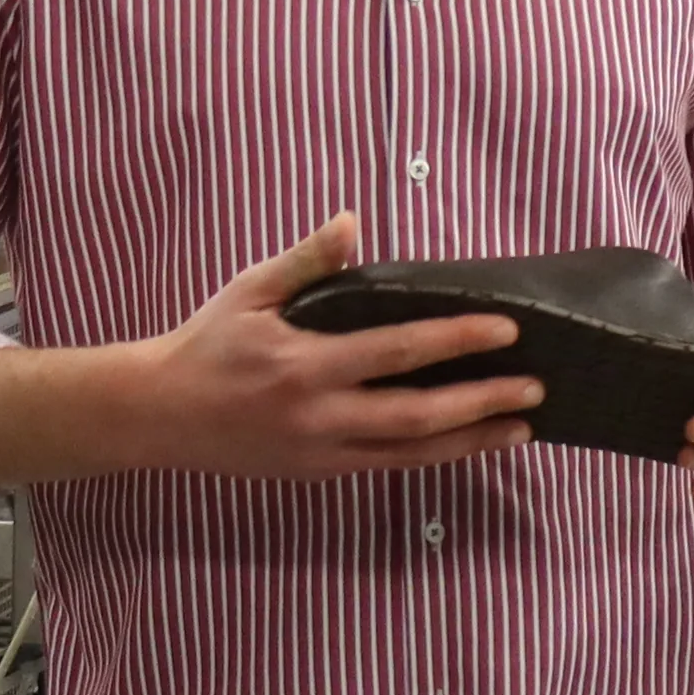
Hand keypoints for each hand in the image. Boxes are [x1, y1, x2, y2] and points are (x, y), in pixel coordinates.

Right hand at [0, 217, 542, 488]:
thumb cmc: (207, 343)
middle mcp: (320, 415)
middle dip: (482, 401)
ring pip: (412, 452)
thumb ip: (306, 260)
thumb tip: (352, 221)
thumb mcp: (250, 291)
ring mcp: (323, 451)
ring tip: (522, 427)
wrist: (158, 416)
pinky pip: (391, 465)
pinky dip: (436, 455)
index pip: (397, 352)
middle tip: (535, 389)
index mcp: (304, 365)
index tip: (505, 331)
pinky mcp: (321, 473)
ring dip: (472, 439)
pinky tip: (470, 441)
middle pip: (418, 415)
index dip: (456, 341)